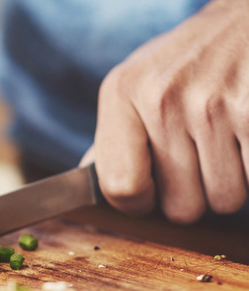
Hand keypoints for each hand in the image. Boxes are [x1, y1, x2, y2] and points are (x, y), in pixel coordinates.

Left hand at [89, 0, 248, 222]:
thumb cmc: (192, 58)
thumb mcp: (139, 82)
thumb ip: (113, 137)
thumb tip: (84, 182)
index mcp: (122, 91)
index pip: (120, 187)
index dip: (140, 203)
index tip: (154, 192)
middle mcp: (162, 97)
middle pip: (179, 206)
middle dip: (195, 194)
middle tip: (202, 156)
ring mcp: (212, 105)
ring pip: (223, 200)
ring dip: (231, 183)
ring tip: (229, 141)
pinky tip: (248, 137)